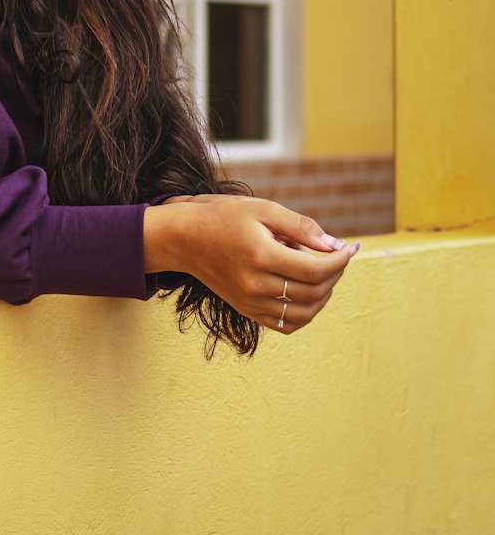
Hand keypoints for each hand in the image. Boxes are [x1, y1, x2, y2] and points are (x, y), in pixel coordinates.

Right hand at [143, 195, 359, 334]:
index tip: (351, 248)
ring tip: (325, 273)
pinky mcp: (247, 310)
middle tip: (338, 255)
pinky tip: (309, 294)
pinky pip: (286, 324)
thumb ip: (301, 226)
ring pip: (304, 313)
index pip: (315, 270)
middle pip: (313, 292)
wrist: (185, 238)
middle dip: (335, 274)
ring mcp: (250, 302)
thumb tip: (335, 245)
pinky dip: (305, 314)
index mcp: (261, 256)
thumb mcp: (262, 209)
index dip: (339, 261)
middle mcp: (255, 285)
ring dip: (324, 296)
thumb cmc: (223, 217)